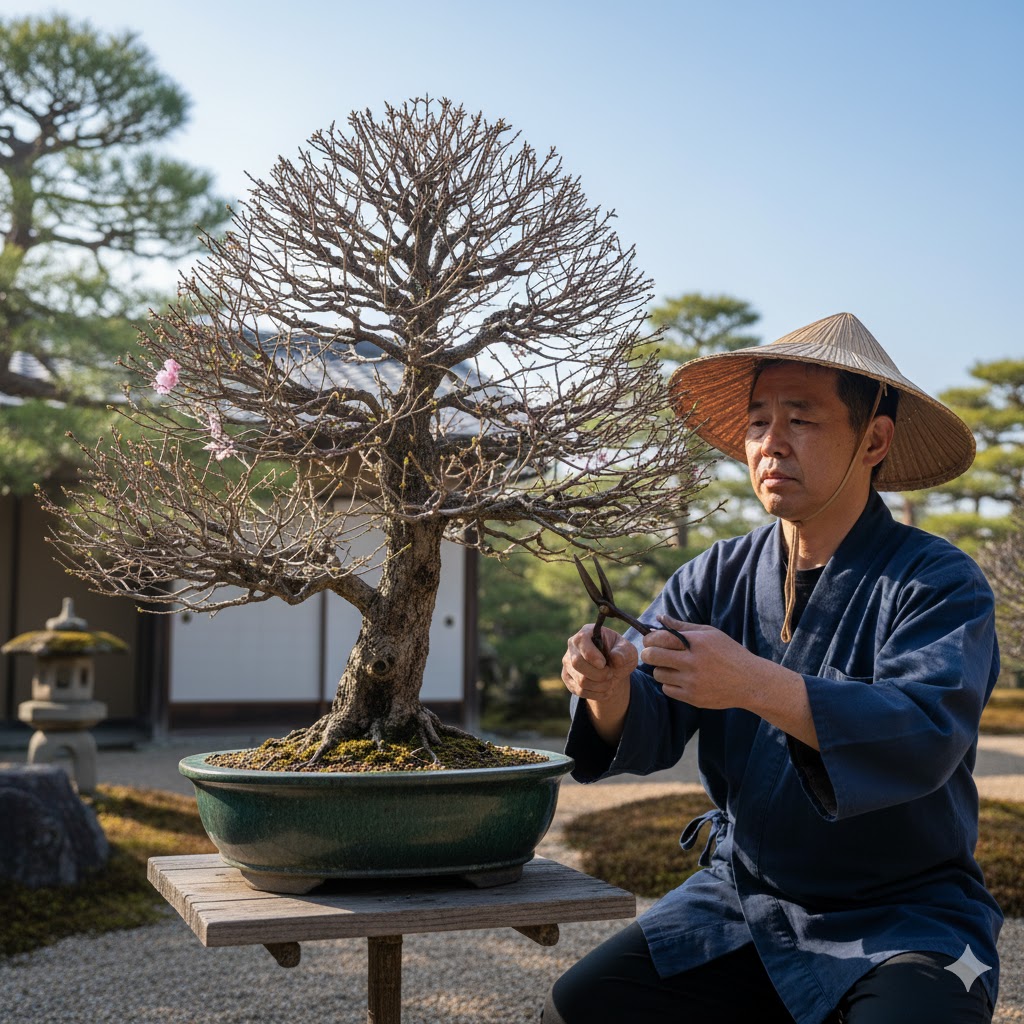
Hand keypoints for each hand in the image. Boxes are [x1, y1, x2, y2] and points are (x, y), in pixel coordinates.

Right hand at [561, 624, 636, 703]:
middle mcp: (573, 645)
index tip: (604, 664)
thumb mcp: (628, 651)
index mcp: (587, 632)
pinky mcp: (567, 677)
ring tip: (610, 682)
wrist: (614, 669)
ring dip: (600, 686)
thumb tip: (615, 658)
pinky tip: (605, 690)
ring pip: (579, 680)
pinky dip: (596, 694)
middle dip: (598, 674)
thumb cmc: (620, 655)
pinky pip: (579, 690)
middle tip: (610, 674)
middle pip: (577, 663)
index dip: (591, 654)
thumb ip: (624, 652)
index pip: (581, 641)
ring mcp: (568, 662)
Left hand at [639, 616, 754, 709]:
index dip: (649, 639)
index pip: (659, 638)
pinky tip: (681, 679)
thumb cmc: (729, 653)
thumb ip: (682, 626)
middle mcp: (693, 661)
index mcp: (696, 642)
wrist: (750, 682)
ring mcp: (692, 681)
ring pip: (658, 674)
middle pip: (652, 656)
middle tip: (651, 654)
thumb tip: (659, 617)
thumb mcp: (709, 633)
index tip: (650, 641)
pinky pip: (667, 689)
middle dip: (648, 653)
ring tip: (673, 667)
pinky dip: (670, 684)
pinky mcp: (693, 697)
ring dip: (661, 669)